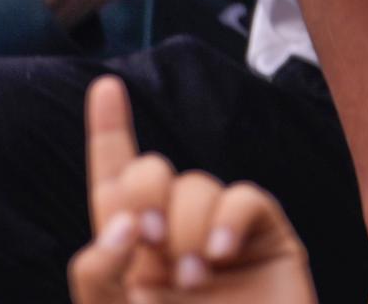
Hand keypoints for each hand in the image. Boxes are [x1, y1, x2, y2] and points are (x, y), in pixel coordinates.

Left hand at [70, 77, 315, 303]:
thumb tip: (117, 227)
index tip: (104, 87)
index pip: (114, 186)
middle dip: (144, 188)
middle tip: (146, 240)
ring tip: (193, 278)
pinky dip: (227, 218)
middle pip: (152, 172)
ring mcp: (225, 243)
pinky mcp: (269, 244)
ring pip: (197, 183)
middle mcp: (175, 244)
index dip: (110, 134)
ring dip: (186, 223)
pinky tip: (221, 255)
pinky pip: (244, 197)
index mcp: (134, 264)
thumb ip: (98, 279)